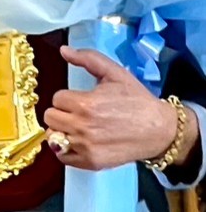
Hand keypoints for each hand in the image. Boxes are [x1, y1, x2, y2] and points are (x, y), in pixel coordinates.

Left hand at [49, 49, 183, 169]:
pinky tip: (80, 142)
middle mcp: (82, 126)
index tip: (83, 100)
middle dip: (63, 112)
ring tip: (80, 128)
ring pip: (54, 136)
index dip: (69, 97)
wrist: (160, 130)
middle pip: (50, 117)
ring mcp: (86, 146)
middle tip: (80, 113)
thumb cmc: (137, 101)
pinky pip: (62, 157)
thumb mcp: (115, 74)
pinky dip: (66, 150)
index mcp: (85, 103)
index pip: (57, 98)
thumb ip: (88, 59)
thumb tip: (63, 50)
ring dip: (63, 131)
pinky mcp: (90, 162)